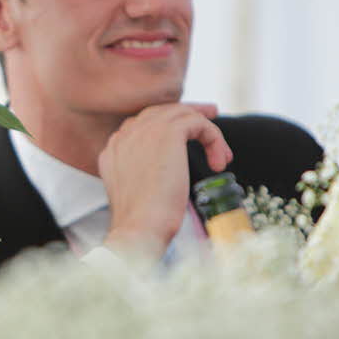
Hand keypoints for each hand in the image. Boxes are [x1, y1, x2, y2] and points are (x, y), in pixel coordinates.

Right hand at [99, 103, 232, 260]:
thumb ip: (141, 173)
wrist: (140, 226)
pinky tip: (218, 164)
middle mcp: (126, 134)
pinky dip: (214, 140)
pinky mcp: (168, 132)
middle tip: (212, 115)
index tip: (187, 133)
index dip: (167, 125)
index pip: (142, 123)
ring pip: (183, 114)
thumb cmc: (141, 221)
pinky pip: (199, 123)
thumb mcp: (136, 192)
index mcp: (115, 148)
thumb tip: (163, 171)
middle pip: (161, 111)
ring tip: (223, 155)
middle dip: (189, 112)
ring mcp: (145, 130)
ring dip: (207, 133)